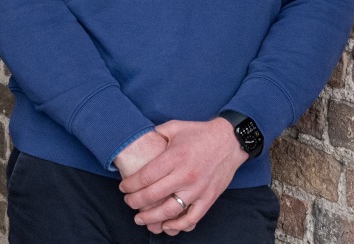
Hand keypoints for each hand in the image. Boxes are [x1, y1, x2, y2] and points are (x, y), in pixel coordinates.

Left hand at [118, 117, 247, 234]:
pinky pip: (192, 218)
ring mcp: (198, 189)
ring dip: (151, 218)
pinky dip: (178, 226)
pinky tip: (166, 226)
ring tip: (140, 219)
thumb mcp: (175, 127)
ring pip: (170, 211)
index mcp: (175, 157)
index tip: (123, 188)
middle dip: (135, 202)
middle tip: (128, 202)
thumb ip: (156, 133)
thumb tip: (141, 140)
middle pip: (153, 195)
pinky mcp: (208, 198)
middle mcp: (185, 175)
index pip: (146, 176)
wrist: (230, 141)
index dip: (130, 185)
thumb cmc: (200, 133)